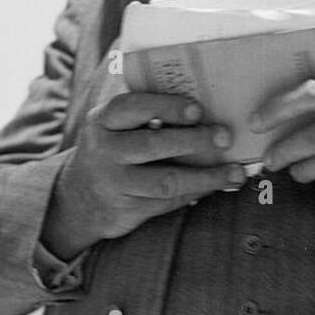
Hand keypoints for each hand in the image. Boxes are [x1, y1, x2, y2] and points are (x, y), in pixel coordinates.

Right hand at [41, 93, 245, 257]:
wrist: (79, 198)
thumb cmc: (112, 149)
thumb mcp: (114, 126)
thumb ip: (144, 112)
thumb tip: (202, 104)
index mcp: (102, 121)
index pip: (131, 107)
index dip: (166, 107)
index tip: (197, 110)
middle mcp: (104, 151)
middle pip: (152, 145)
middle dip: (193, 141)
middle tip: (225, 137)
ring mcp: (114, 183)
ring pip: (165, 181)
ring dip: (205, 177)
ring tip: (235, 172)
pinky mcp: (127, 210)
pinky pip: (167, 202)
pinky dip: (196, 193)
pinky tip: (216, 186)